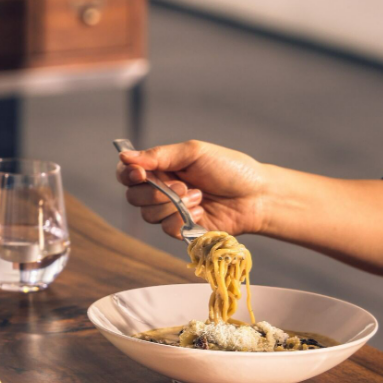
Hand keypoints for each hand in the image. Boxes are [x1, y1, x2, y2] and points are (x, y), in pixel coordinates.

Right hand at [116, 140, 270, 238]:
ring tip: (199, 196)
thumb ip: (159, 155)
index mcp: (161, 168)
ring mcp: (170, 211)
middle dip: (155, 193)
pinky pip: (166, 229)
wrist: (257, 196)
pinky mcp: (182, 230)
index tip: (140, 173)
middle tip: (181, 187)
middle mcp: (161, 190)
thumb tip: (125, 156)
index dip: (127, 174)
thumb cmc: (230, 169)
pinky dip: (182, 220)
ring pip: (148, 215)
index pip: (127, 173)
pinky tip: (201, 211)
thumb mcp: (194, 153)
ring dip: (173, 206)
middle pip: (133, 197)